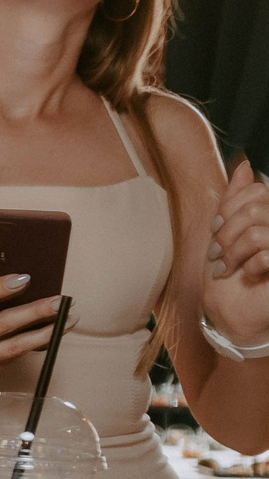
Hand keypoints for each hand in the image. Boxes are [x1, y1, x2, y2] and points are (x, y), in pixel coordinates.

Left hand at [204, 159, 268, 343]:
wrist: (232, 312)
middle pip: (257, 207)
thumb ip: (235, 201)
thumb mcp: (225, 232)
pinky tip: (248, 276)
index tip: (215, 230)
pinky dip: (250, 266)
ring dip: (233, 252)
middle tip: (216, 253)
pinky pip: (267, 254)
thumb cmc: (229, 274)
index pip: (257, 190)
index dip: (230, 208)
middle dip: (227, 231)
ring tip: (225, 268)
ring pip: (258, 230)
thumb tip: (244, 167)